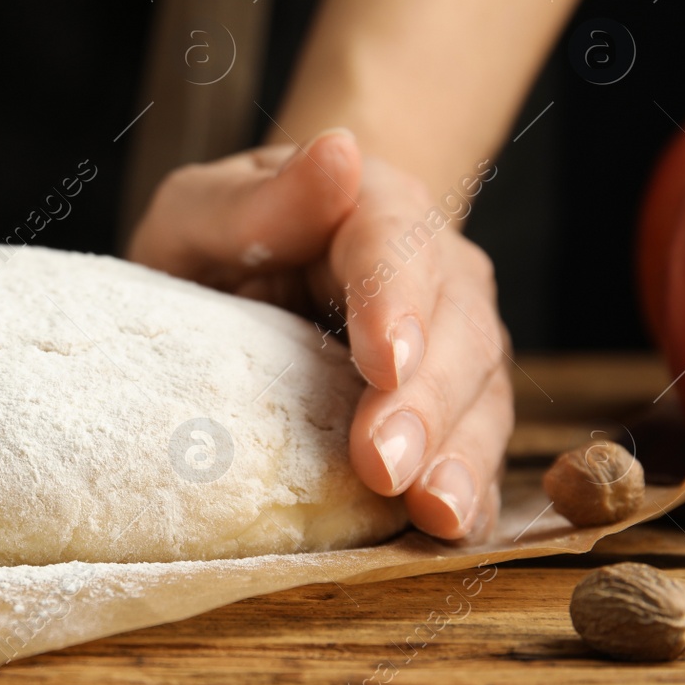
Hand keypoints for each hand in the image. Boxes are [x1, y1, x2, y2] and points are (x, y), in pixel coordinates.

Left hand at [127, 130, 512, 540]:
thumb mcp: (203, 211)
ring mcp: (458, 340)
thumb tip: (337, 153)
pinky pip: (478, 446)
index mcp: (373, 207)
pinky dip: (471, 490)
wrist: (262, 271)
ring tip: (433, 512)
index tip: (383, 359)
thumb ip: (258, 198)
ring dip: (458, 456)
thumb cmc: (225, 239)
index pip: (395, 242)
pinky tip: (454, 530)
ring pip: (481, 394)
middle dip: (423, 403)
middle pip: (453, 330)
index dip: (394, 301)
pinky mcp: (459, 404)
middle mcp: (436, 272)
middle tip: (387, 467)